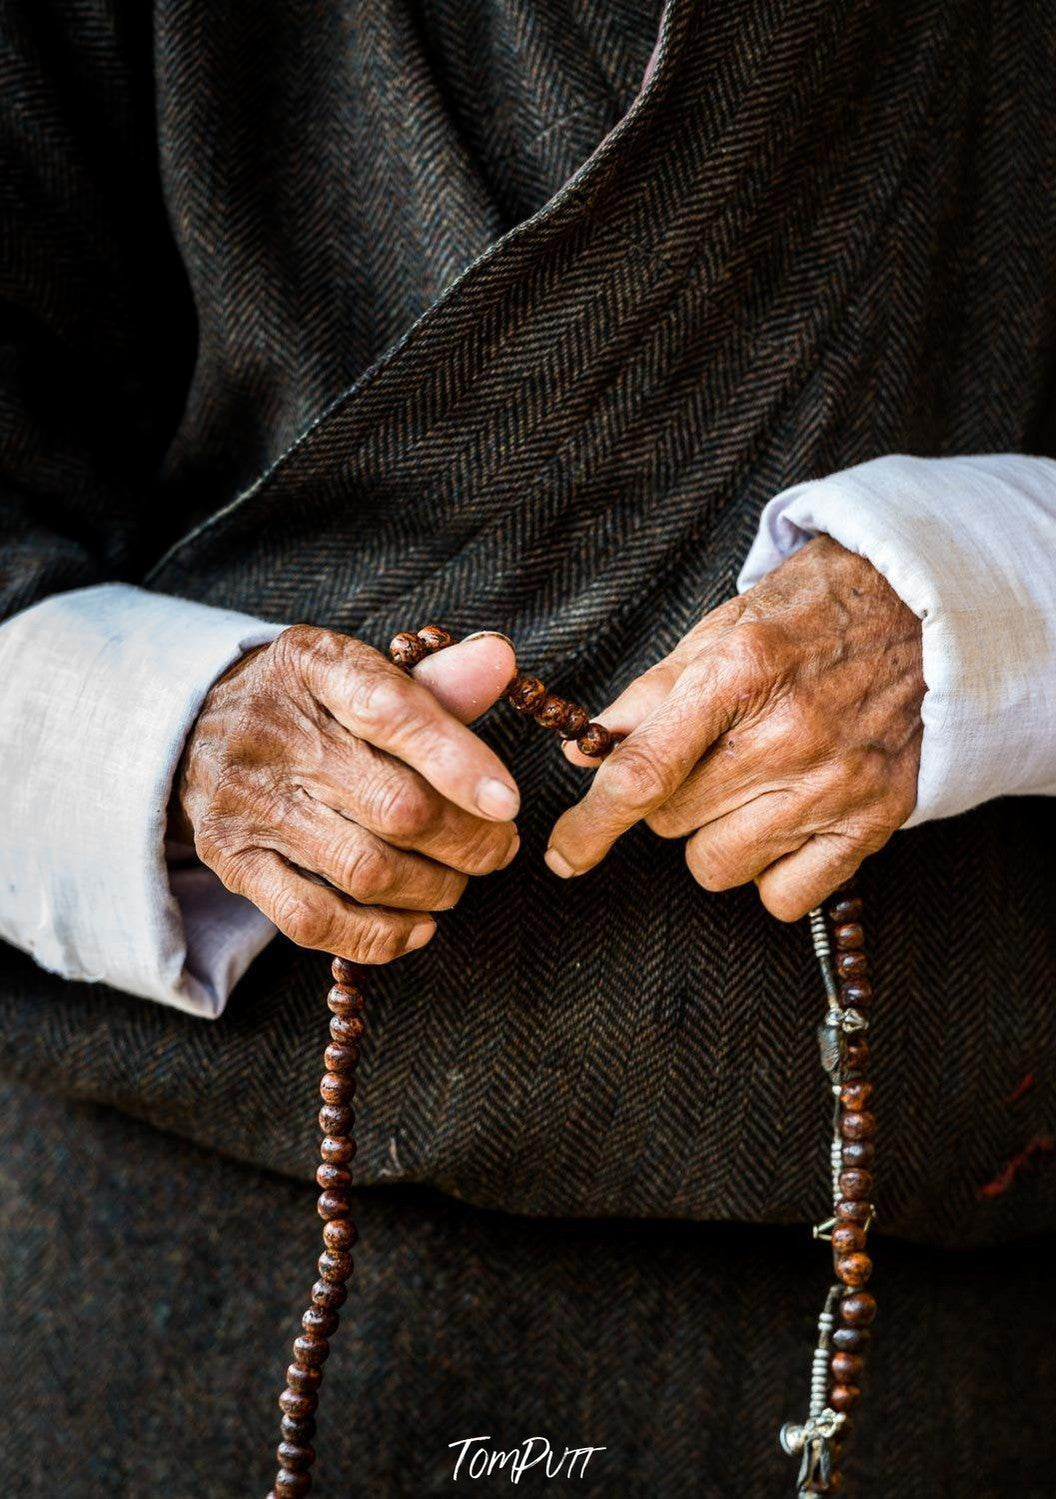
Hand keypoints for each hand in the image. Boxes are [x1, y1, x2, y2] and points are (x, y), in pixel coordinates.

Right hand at [171, 625, 519, 961]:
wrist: (191, 724)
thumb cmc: (307, 702)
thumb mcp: (359, 669)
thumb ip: (437, 680)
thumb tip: (501, 662)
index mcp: (311, 667)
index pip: (392, 712)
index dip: (459, 762)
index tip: (508, 802)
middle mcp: (273, 733)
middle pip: (395, 806)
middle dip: (468, 841)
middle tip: (500, 848)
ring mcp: (248, 804)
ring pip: (365, 870)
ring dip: (435, 888)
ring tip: (459, 881)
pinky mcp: (232, 862)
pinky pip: (312, 920)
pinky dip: (379, 936)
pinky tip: (419, 926)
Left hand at [545, 537, 924, 919]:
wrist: (921, 612)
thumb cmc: (808, 617)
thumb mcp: (718, 632)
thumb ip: (647, 699)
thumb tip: (585, 757)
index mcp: (740, 674)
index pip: (644, 773)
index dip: (592, 824)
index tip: (565, 853)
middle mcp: (790, 735)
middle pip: (673, 822)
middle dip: (667, 800)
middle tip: (704, 761)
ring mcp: (836, 784)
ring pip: (719, 866)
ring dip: (714, 838)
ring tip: (747, 789)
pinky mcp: (874, 821)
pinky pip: (784, 897)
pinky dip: (770, 873)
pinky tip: (782, 824)